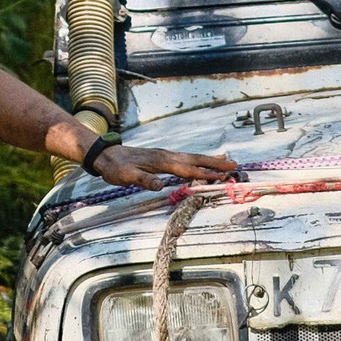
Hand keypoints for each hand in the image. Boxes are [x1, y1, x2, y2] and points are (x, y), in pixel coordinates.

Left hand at [94, 145, 239, 188]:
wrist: (106, 155)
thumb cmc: (116, 168)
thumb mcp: (127, 176)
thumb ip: (144, 180)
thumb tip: (159, 185)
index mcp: (162, 161)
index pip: (188, 168)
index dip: (205, 172)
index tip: (222, 176)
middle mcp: (167, 156)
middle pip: (195, 160)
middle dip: (214, 163)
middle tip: (234, 166)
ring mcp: (165, 155)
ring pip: (192, 158)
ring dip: (209, 160)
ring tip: (225, 161)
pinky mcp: (162, 157)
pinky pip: (185, 159)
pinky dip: (197, 160)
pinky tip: (200, 162)